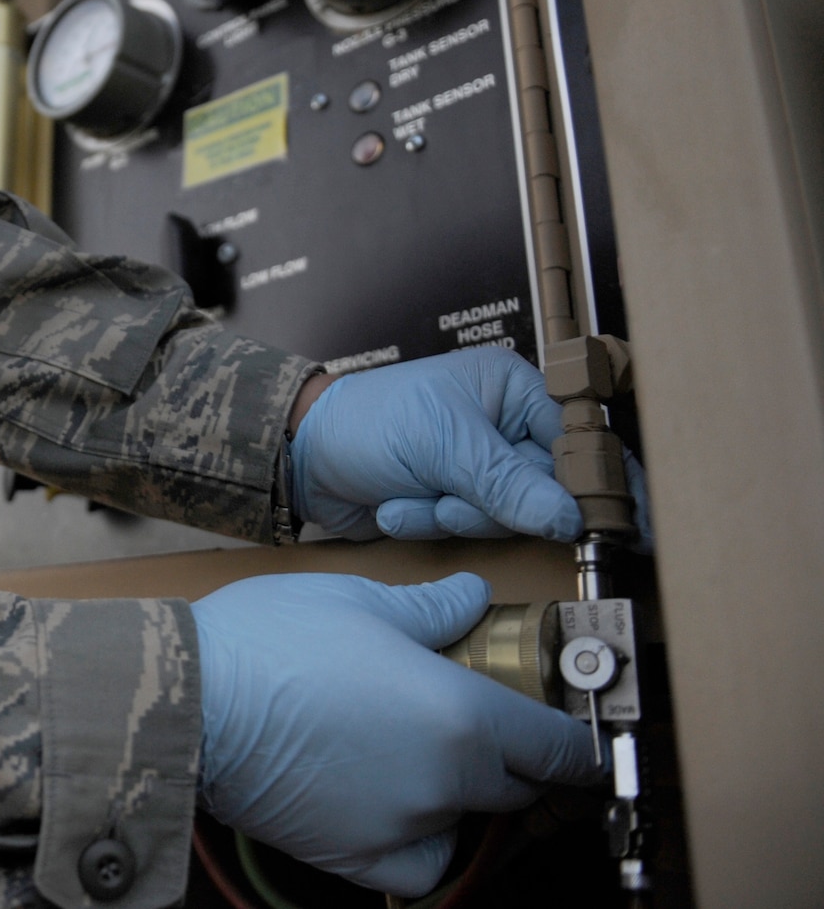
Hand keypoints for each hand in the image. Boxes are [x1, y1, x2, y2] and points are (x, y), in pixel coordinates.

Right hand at [193, 572, 603, 895]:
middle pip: (515, 787)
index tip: (573, 741)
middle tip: (468, 724)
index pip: (557, 748)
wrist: (190, 699)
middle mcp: (446, 782)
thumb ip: (430, 609)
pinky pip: (419, 865)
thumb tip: (472, 598)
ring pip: (462, 822)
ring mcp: (404, 827)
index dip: (573, 744)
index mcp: (463, 715)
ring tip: (404, 753)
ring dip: (452, 795)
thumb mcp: (358, 600)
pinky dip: (417, 842)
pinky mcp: (358, 856)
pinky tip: (391, 807)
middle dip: (507, 760)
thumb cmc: (270, 640)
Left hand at [289, 347, 649, 543]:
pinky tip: (398, 503)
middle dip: (494, 502)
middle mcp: (504, 426)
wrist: (302, 456)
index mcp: (512, 389)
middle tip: (452, 493)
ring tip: (417, 491)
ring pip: (511, 518)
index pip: (578, 439)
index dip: (596, 483)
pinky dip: (432, 523)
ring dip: (457, 514)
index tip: (619, 524)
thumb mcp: (440, 444)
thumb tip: (569, 518)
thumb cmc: (365, 423)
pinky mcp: (458, 501)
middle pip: (548, 489)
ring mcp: (481, 467)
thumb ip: (507, 483)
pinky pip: (473, 531)